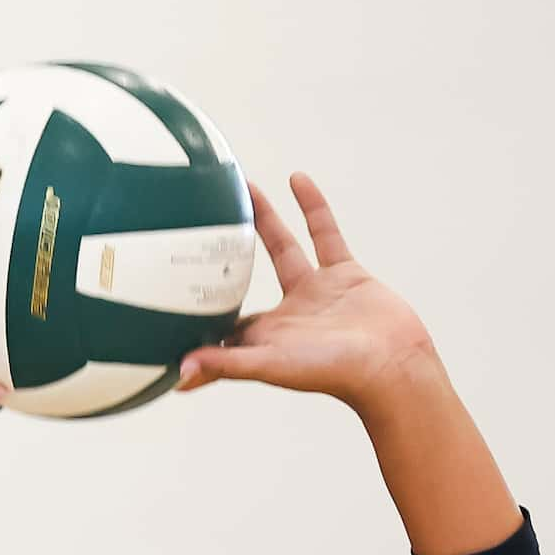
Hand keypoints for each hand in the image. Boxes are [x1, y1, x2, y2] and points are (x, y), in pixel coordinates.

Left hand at [177, 175, 437, 419]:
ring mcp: (316, 292)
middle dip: (220, 256)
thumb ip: (226, 364)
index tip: (163, 287)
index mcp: (263, 337)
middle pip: (244, 278)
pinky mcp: (345, 273)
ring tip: (241, 187)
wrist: (391, 365)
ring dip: (264, 219)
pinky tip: (295, 177)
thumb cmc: (331, 373)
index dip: (193, 309)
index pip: (219, 323)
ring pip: (282, 247)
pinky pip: (324, 232)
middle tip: (191, 224)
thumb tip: (178, 376)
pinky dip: (312, 206)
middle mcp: (286, 315)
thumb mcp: (271, 364)